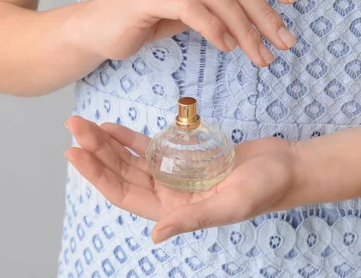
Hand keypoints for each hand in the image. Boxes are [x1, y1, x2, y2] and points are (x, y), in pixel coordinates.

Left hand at [64, 116, 304, 243]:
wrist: (287, 166)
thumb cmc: (265, 188)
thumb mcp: (230, 205)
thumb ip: (191, 219)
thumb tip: (156, 236)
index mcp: (174, 212)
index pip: (124, 193)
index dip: (97, 175)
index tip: (74, 153)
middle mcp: (168, 196)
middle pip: (121, 173)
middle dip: (96, 151)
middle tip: (73, 127)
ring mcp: (173, 177)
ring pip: (130, 159)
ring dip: (107, 143)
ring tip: (84, 124)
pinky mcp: (182, 158)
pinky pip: (148, 148)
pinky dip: (128, 138)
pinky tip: (110, 127)